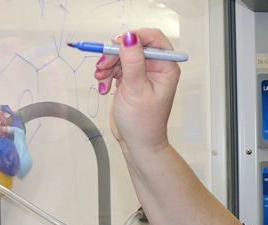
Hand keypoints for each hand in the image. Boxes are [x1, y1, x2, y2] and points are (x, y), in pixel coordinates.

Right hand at [93, 28, 180, 156]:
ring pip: (120, 56)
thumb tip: (128, 37)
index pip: (153, 38)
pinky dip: (106, 74)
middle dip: (114, 55)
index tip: (117, 43)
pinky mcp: (129, 79)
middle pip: (132, 46)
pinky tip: (104, 88)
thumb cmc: (143, 123)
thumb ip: (132, 61)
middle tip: (103, 66)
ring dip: (107, 65)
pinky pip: (115, 67)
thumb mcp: (136, 89)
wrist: (137, 143)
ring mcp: (141, 73)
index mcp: (166, 67)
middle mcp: (155, 67)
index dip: (134, 37)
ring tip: (101, 80)